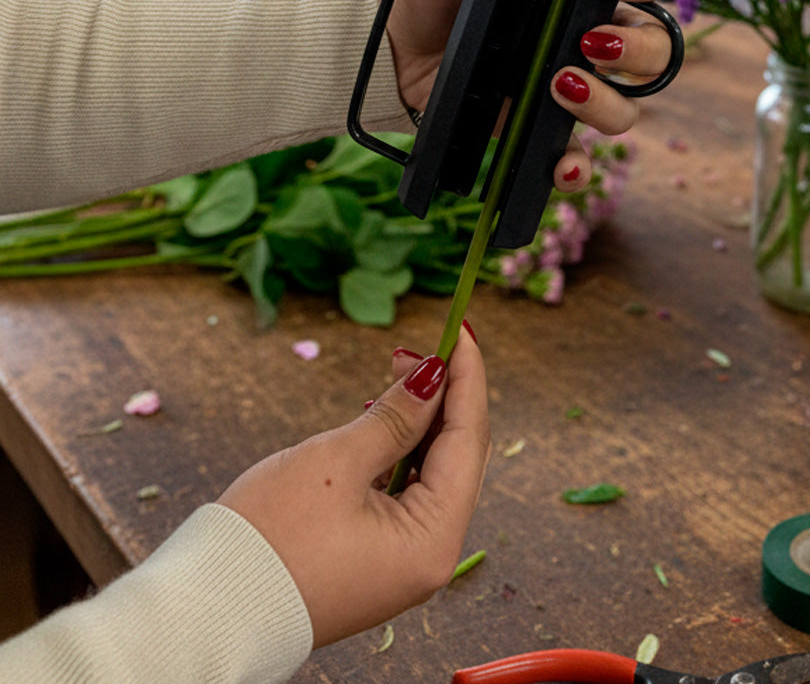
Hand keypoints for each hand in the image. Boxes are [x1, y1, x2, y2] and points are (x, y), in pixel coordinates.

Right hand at [219, 332, 489, 647]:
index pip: (469, 441)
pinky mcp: (376, 560)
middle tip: (419, 350)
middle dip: (443, 398)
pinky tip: (383, 420)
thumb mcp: (336, 461)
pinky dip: (399, 454)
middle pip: (456, 458)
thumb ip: (395, 416)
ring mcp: (403, 563)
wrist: (205, 613)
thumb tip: (434, 376)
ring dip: (419, 422)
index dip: (467, 380)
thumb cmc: (267, 539)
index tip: (462, 331)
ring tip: (398, 374)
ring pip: (431, 474)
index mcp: (432, 541)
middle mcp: (430, 558)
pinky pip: (405, 495)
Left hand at [383, 0, 671, 189]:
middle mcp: (585, 32)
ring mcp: (572, 83)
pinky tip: (560, 165)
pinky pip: (579, 154)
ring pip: (629, 102)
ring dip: (608, 100)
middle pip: (652, 44)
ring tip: (559, 86)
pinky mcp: (544, 127)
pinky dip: (577, 166)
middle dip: (637, 46)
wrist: (392, 55)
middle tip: (590, 44)